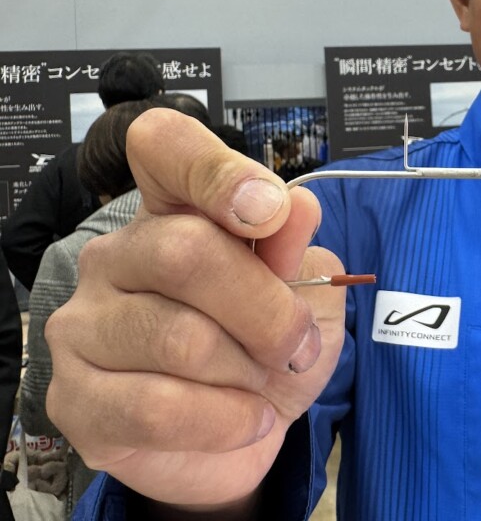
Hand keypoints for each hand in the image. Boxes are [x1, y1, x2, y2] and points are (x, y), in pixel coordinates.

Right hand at [45, 109, 347, 507]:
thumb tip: (297, 205)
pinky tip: (246, 418)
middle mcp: (115, 256)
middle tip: (297, 344)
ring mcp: (83, 326)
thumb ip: (295, 251)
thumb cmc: (267, 348)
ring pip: (178, 338)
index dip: (217, 171)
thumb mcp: (304, 296)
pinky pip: (157, 408)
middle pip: (185, 252)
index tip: (270, 212)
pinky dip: (226, 419)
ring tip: (262, 383)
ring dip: (247, 371)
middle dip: (267, 309)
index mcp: (171, 211)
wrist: (244, 433)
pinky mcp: (74, 400)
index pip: (164, 148)